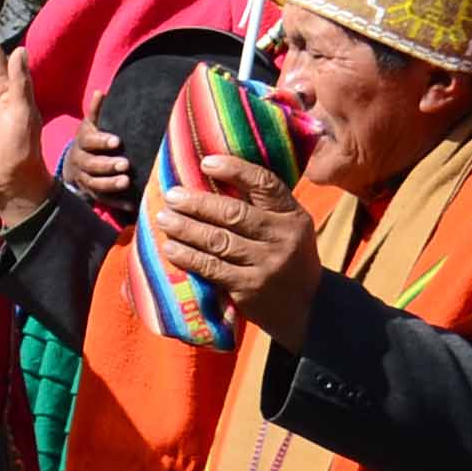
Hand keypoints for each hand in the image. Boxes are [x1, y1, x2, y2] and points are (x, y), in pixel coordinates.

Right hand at [63, 120, 135, 212]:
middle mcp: (80, 163)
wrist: (74, 166)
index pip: (89, 142)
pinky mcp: (91, 195)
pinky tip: (130, 204)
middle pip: (91, 165)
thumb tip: (100, 92)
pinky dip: (116, 203)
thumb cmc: (89, 141)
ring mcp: (84, 180)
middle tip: (126, 164)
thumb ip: (96, 112)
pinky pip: (102, 200)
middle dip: (108, 165)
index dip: (102, 142)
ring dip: (111, 184)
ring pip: (94, 184)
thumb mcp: (90, 125)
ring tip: (127, 182)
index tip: (118, 141)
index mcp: (81, 144)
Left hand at [151, 152, 321, 347]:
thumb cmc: (288, 258)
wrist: (308, 307)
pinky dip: (189, 257)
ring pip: (219, 241)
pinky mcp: (250, 287)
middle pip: (234, 213)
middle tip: (172, 195)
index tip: (206, 162)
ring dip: (187, 228)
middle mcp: (283, 237)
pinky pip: (212, 268)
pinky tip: (171, 248)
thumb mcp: (288, 228)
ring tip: (164, 219)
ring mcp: (267, 263)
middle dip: (198, 203)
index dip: (235, 170)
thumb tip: (212, 181)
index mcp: (292, 214)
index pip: (265, 184)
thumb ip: (262, 208)